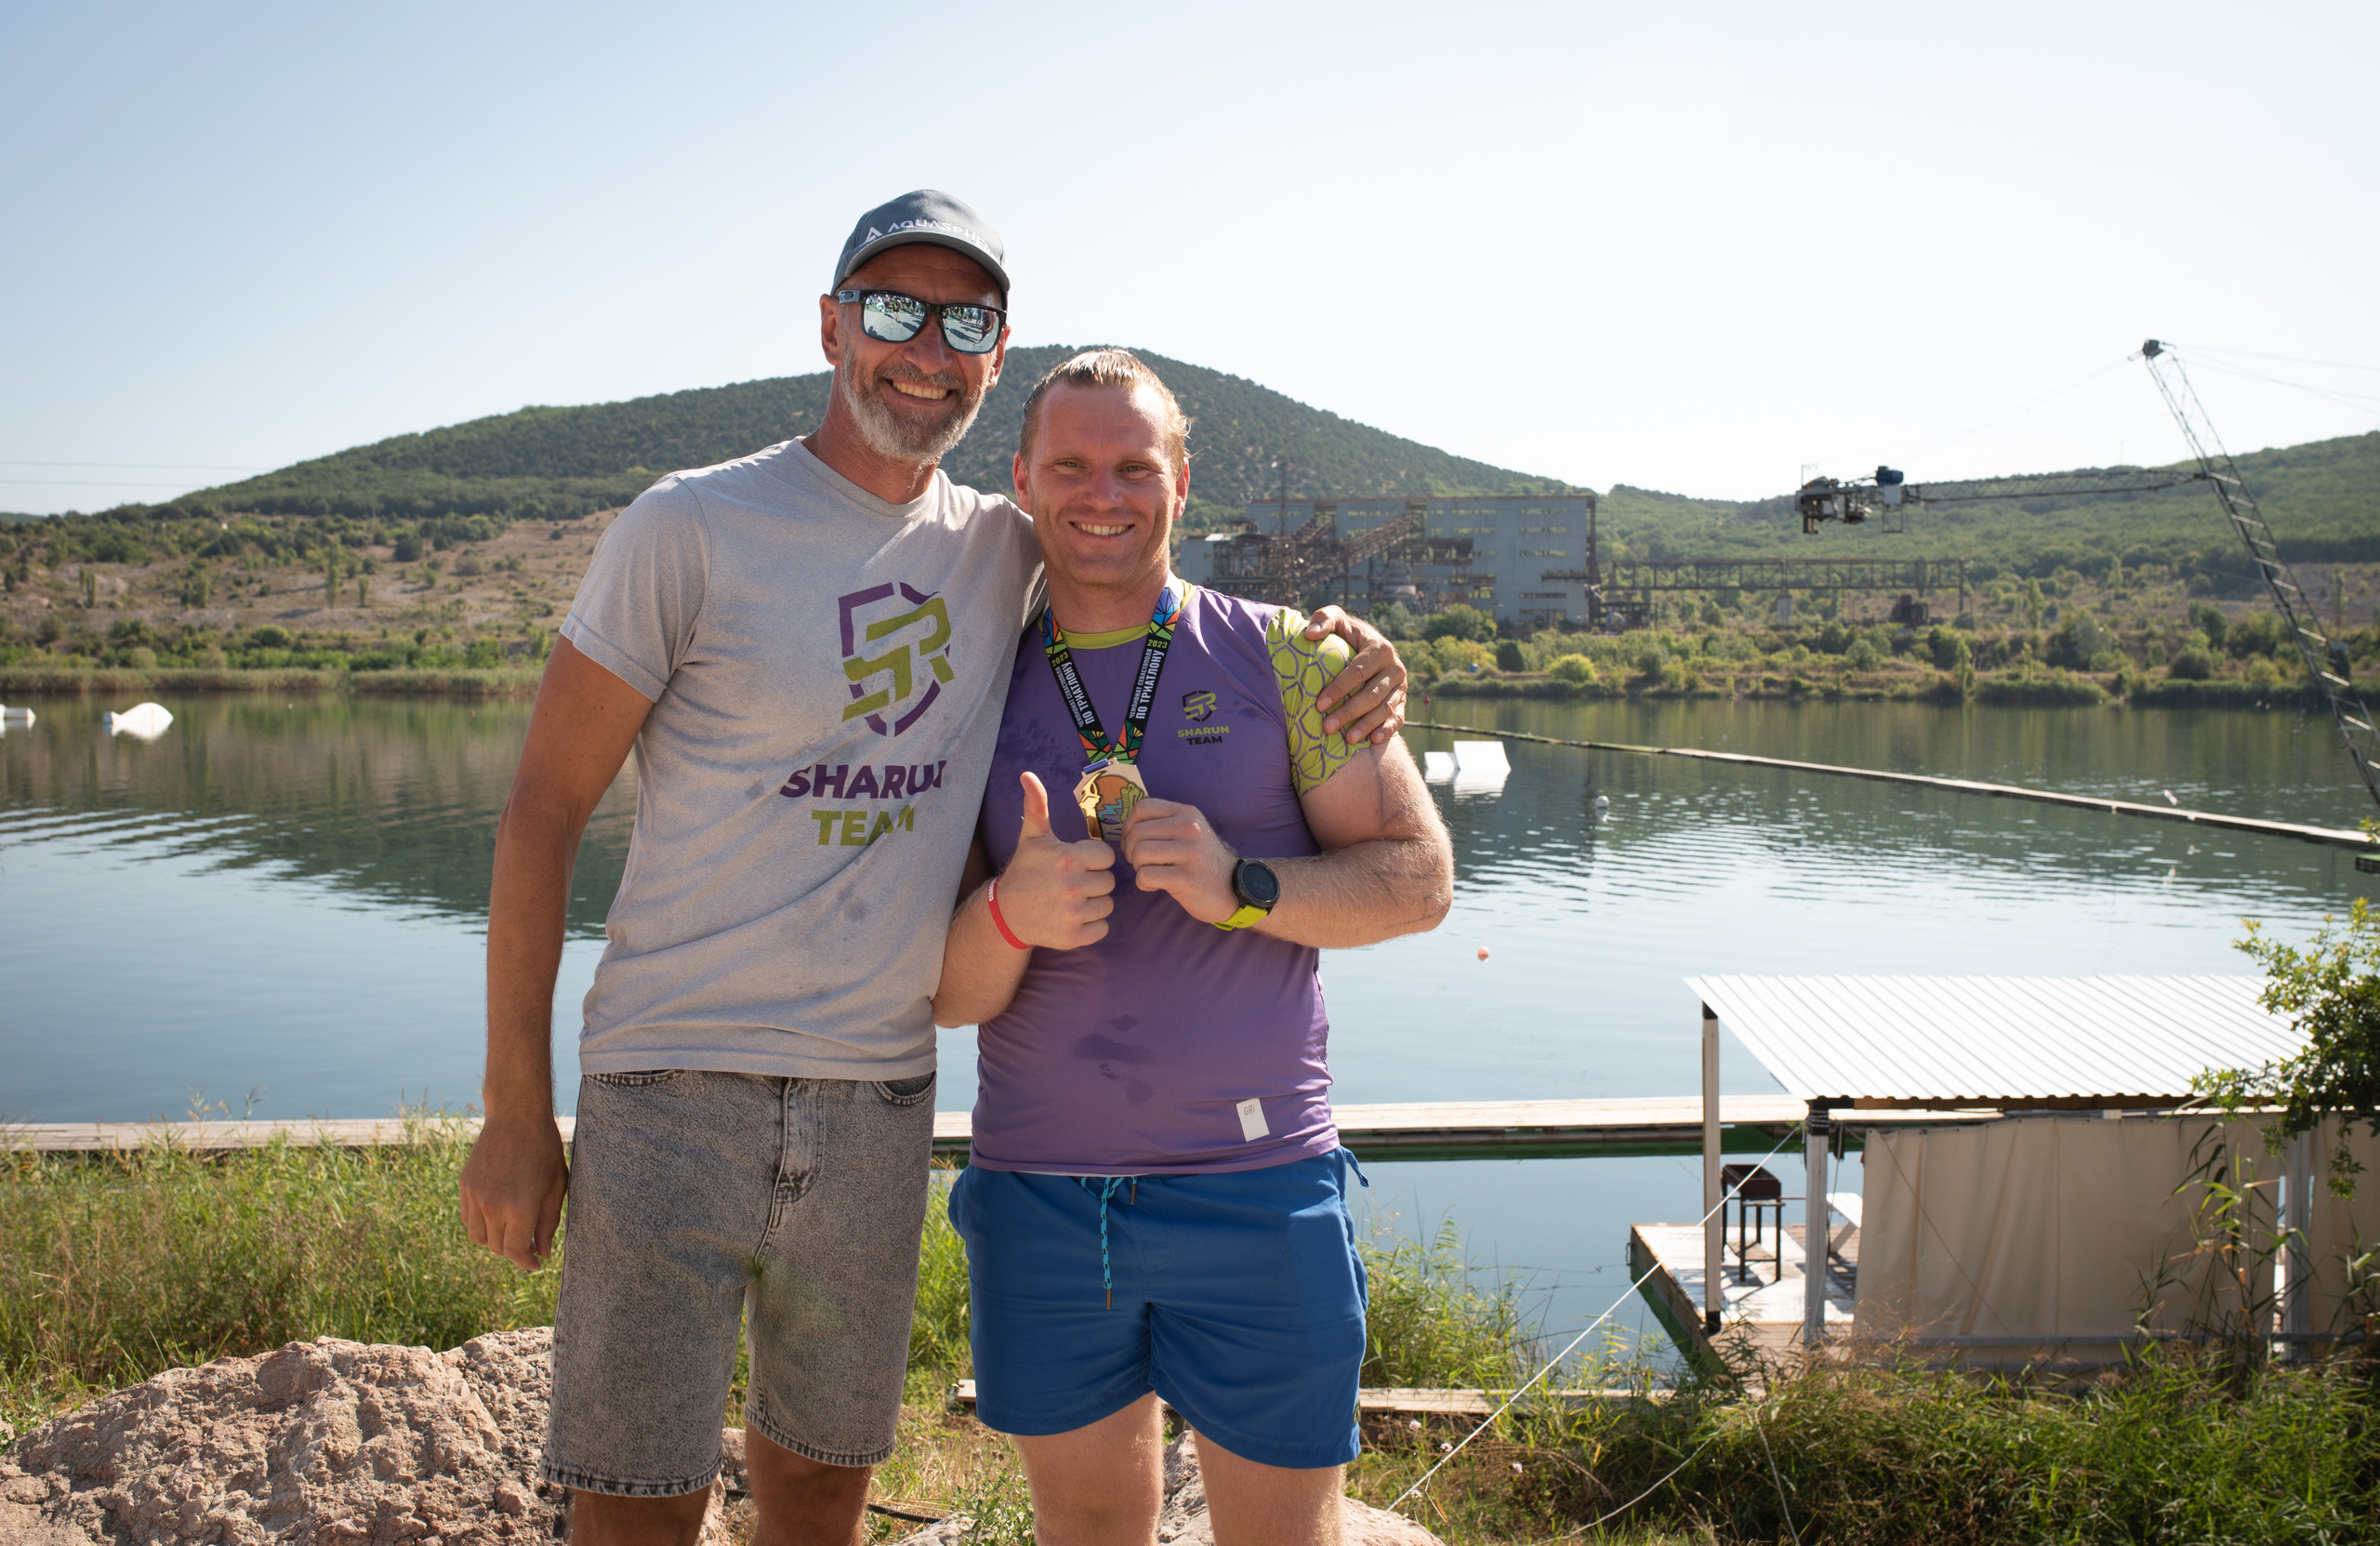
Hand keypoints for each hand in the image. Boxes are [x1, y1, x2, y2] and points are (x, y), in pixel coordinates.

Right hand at [460, 1114, 567, 1270]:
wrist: (516, 1117)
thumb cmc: (544, 1150)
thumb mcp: (556, 1187)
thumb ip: (548, 1223)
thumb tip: (543, 1252)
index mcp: (520, 1208)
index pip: (515, 1252)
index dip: (526, 1262)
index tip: (535, 1263)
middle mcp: (493, 1206)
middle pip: (497, 1247)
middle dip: (514, 1251)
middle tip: (529, 1244)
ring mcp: (475, 1196)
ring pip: (478, 1237)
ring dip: (494, 1240)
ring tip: (512, 1229)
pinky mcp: (465, 1186)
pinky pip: (467, 1218)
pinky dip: (480, 1224)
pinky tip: (496, 1214)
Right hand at [995, 771, 1116, 948]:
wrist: (1006, 912)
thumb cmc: (1025, 870)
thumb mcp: (1032, 837)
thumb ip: (1037, 805)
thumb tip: (1027, 774)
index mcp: (1068, 858)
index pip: (1107, 857)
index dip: (1094, 859)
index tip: (1077, 862)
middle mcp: (1071, 886)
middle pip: (1108, 882)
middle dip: (1095, 881)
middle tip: (1074, 882)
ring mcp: (1072, 913)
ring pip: (1107, 905)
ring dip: (1094, 903)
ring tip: (1073, 899)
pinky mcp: (1073, 937)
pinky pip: (1102, 929)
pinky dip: (1092, 926)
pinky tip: (1073, 917)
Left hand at [1120, 797, 1238, 924]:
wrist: (1233, 889)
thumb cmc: (1201, 862)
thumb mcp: (1189, 833)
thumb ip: (1164, 823)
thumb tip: (1126, 828)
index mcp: (1187, 813)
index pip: (1143, 807)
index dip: (1129, 826)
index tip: (1132, 842)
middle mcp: (1190, 828)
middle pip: (1137, 833)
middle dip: (1131, 851)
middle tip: (1141, 863)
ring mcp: (1190, 852)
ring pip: (1140, 853)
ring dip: (1137, 868)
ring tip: (1150, 873)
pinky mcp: (1187, 877)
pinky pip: (1146, 876)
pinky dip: (1143, 884)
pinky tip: (1155, 886)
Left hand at [1305, 606, 1408, 746]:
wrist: (1366, 645)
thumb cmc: (1345, 634)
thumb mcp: (1335, 620)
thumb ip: (1323, 620)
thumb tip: (1311, 634)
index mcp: (1380, 648)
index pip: (1358, 672)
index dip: (1339, 689)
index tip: (1319, 704)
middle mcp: (1395, 667)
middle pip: (1372, 694)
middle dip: (1349, 712)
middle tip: (1327, 727)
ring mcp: (1401, 686)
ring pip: (1385, 709)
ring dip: (1366, 725)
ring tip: (1347, 739)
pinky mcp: (1403, 700)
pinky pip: (1398, 718)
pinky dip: (1388, 730)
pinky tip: (1373, 740)